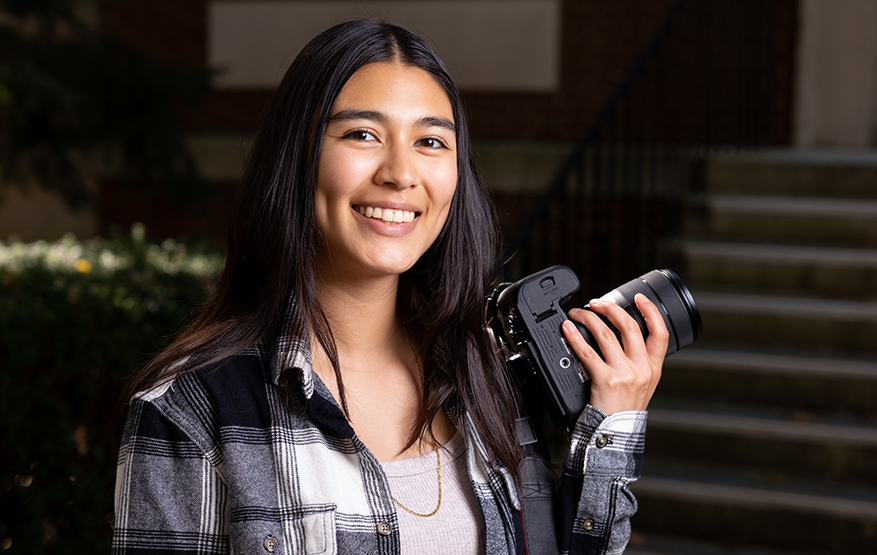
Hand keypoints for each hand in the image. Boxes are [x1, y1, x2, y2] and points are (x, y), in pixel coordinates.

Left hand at [561, 294, 667, 414]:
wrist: (615, 436)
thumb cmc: (623, 411)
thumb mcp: (642, 386)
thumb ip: (637, 363)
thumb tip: (620, 336)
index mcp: (653, 368)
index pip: (661, 334)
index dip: (652, 312)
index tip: (640, 298)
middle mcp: (641, 369)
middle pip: (629, 326)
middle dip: (610, 308)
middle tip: (596, 302)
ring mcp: (624, 374)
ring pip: (606, 334)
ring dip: (589, 318)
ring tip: (578, 313)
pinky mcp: (605, 380)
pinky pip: (587, 352)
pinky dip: (574, 337)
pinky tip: (567, 329)